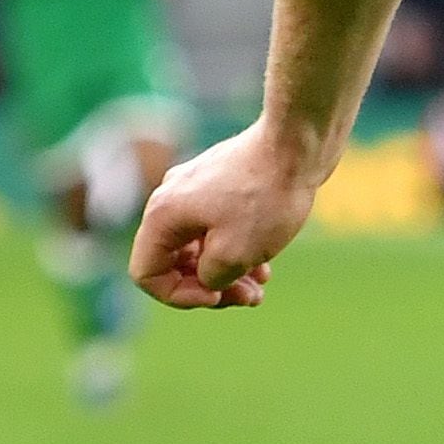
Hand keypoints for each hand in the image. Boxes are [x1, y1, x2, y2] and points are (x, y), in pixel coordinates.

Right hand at [133, 117, 325, 307]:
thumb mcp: (234, 256)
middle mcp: (171, 199)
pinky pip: (217, 229)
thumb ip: (210, 280)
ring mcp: (196, 190)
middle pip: (173, 262)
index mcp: (163, 215)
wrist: (298, 145)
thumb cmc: (265, 198)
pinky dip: (236, 251)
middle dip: (209, 287)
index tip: (215, 297)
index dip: (178, 296)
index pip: (146, 272)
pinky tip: (265, 265)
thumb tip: (211, 279)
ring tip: (259, 287)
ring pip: (199, 247)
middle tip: (247, 297)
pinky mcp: (222, 186)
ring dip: (226, 274)